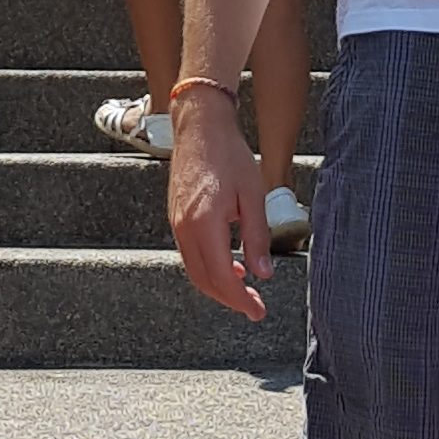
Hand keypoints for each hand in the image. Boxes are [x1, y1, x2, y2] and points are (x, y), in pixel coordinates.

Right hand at [167, 87, 271, 321]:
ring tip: (244, 290)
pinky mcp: (176, 218)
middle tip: (254, 308)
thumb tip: (262, 274)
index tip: (257, 311)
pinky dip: (208, 268)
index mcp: (205, 224)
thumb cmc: (230, 155)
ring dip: (218, 285)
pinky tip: (229, 264)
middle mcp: (184, 228)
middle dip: (229, 299)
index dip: (240, 300)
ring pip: (194, 270)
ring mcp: (176, 223)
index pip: (221, 277)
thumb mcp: (254, 196)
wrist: (200, 127)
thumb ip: (257, 238)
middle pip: (203, 280)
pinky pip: (190, 254)